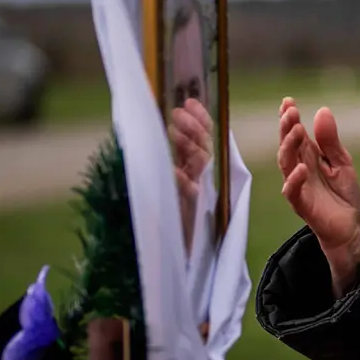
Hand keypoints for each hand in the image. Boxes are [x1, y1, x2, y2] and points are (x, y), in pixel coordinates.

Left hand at [170, 98, 212, 252]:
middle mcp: (199, 180)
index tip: (190, 101)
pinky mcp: (190, 213)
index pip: (203, 139)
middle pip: (203, 148)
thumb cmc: (163, 221)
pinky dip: (182, 180)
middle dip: (194, 127)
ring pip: (200, 164)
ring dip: (188, 145)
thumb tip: (155, 134)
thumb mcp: (163, 186)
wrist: (170, 258)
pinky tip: (173, 171)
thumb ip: (166, 164)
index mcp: (194, 171)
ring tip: (173, 129)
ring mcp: (197, 195)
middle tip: (178, 111)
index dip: (200, 120)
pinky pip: (189, 193)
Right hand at [278, 98, 359, 293]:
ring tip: (296, 130)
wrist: (350, 226)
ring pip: (286, 164)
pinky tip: (301, 168)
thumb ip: (331, 141)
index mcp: (309, 156)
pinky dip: (295, 180)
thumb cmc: (343, 193)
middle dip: (286, 127)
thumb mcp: (342, 162)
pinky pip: (293, 191)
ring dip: (289, 147)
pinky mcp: (302, 204)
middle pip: (287, 145)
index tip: (288, 101)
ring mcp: (298, 186)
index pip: (295, 133)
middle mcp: (299, 168)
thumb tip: (322, 111)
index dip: (289, 118)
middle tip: (290, 112)